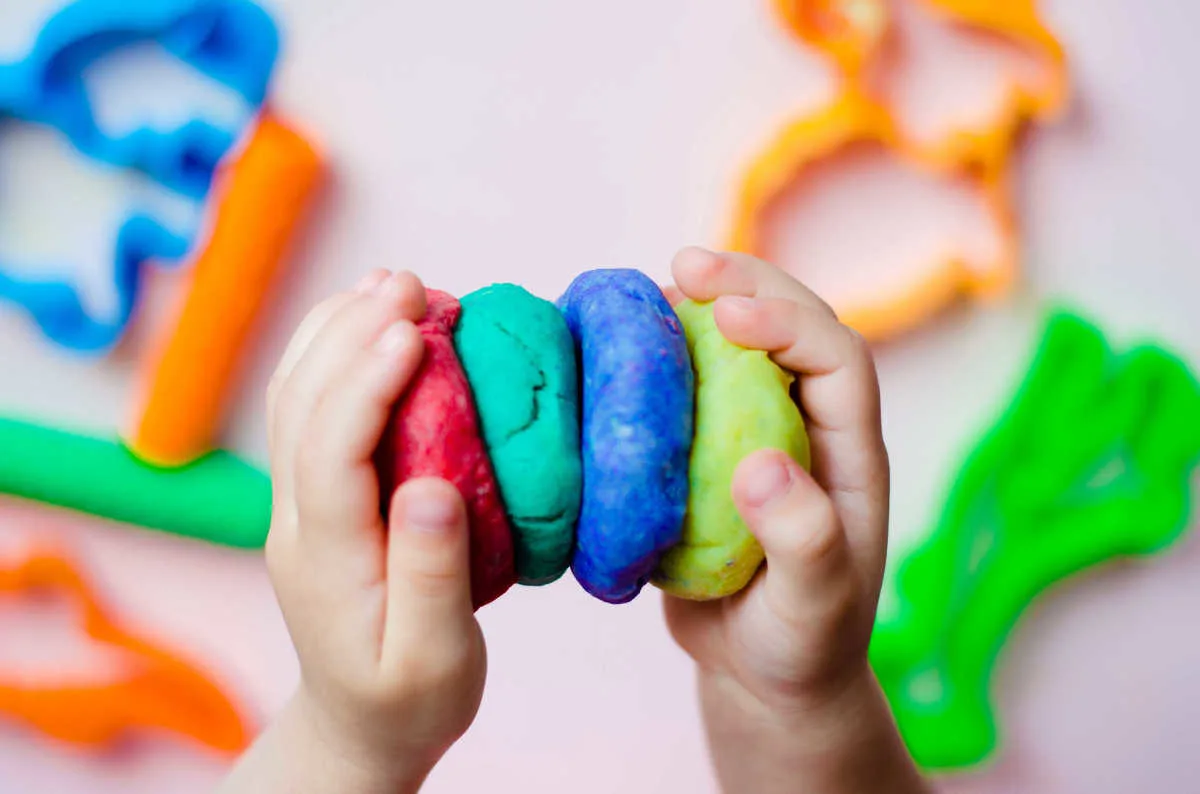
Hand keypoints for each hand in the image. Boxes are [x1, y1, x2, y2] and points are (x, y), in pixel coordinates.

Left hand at [223, 270, 485, 793]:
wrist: (360, 726)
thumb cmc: (410, 698)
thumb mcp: (435, 659)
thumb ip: (433, 577)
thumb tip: (434, 486)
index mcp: (326, 558)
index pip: (332, 452)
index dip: (367, 384)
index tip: (414, 330)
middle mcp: (297, 520)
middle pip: (302, 406)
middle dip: (351, 332)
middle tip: (411, 281)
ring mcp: (297, 504)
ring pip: (296, 397)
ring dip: (338, 330)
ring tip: (393, 283)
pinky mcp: (315, 496)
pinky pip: (311, 409)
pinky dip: (338, 354)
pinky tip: (374, 325)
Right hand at [663, 248, 926, 793]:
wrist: (764, 678)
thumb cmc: (801, 647)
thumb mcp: (814, 607)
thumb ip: (805, 541)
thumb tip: (762, 463)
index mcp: (848, 453)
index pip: (835, 359)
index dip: (789, 320)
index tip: (729, 313)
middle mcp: (806, 430)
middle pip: (789, 331)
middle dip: (743, 285)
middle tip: (682, 265)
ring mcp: (754, 439)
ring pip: (731, 353)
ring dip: (690, 316)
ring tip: (637, 297)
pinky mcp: (707, 458)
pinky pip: (683, 395)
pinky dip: (651, 367)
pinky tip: (609, 360)